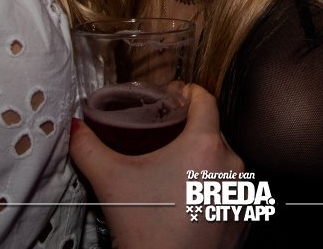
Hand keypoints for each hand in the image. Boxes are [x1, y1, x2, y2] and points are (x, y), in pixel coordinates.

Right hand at [70, 84, 245, 248]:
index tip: (171, 96)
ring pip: (221, 161)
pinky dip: (213, 187)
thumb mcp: (112, 181)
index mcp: (205, 144)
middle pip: (211, 130)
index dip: (185, 92)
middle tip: (163, 135)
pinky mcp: (245, 216)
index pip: (204, 98)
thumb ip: (89, 147)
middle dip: (188, 130)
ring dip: (201, 160)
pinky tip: (190, 198)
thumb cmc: (147, 232)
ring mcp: (241, 192)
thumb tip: (77, 127)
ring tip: (174, 169)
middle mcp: (231, 164)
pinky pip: (230, 189)